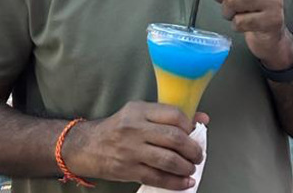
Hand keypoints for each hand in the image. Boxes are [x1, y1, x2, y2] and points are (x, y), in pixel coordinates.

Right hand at [64, 101, 205, 189]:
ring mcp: (132, 150)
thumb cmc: (119, 127)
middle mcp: (136, 128)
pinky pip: (158, 178)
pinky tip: (185, 182)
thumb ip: (168, 115)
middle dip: (193, 149)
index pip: (173, 115)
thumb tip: (202, 119)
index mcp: (139, 110)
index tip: (194, 133)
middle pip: (174, 138)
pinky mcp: (129, 170)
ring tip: (191, 167)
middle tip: (198, 154)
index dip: (189, 125)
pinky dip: (176, 182)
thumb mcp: (140, 112)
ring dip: (187, 166)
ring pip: (169, 160)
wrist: (90, 145)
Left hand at [184, 0, 292, 68]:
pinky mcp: (272, 20)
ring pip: (232, 0)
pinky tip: (245, 24)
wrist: (271, 35)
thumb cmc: (253, 9)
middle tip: (224, 1)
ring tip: (236, 13)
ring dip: (227, 11)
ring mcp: (273, 0)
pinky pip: (239, 21)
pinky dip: (236, 25)